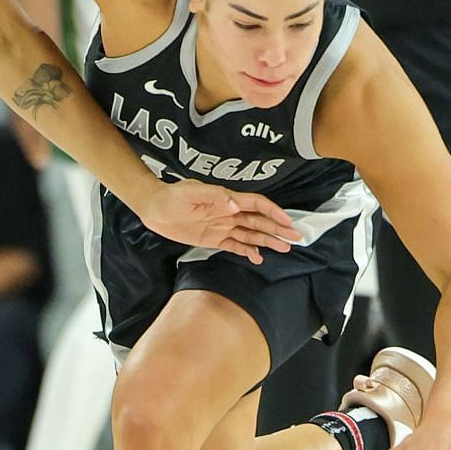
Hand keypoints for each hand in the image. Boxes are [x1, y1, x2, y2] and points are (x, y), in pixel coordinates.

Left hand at [135, 179, 299, 264]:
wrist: (154, 208)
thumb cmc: (172, 196)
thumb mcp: (191, 192)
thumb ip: (215, 197)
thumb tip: (236, 205)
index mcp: (227, 199)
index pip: (257, 205)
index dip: (273, 212)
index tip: (287, 222)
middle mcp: (229, 213)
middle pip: (259, 221)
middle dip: (277, 229)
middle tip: (296, 238)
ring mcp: (223, 226)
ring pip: (251, 234)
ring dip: (267, 241)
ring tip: (284, 249)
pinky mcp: (214, 239)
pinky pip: (235, 245)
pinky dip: (248, 251)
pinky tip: (258, 257)